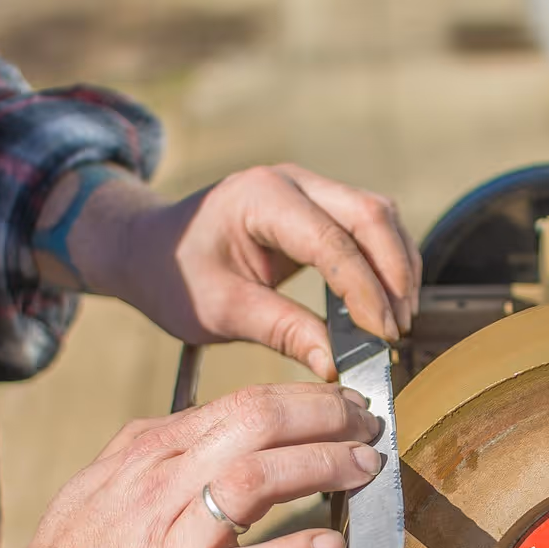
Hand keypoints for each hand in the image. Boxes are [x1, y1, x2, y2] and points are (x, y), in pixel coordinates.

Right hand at [4, 382, 380, 547]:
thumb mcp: (105, 483)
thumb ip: (160, 450)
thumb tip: (213, 424)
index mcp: (148, 452)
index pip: (242, 404)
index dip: (305, 399)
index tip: (344, 406)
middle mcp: (160, 486)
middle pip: (256, 425)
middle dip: (325, 418)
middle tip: (369, 429)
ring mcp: (169, 543)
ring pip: (255, 482)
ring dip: (322, 468)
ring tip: (364, 470)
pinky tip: (329, 547)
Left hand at [121, 164, 420, 379]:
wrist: (150, 248)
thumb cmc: (175, 275)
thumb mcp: (220, 310)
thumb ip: (282, 331)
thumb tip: (336, 365)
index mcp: (261, 198)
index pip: (332, 240)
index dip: (364, 290)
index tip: (382, 335)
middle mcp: (293, 182)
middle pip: (371, 214)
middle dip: (393, 274)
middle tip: (398, 330)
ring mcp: (310, 188)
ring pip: (380, 215)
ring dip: (397, 266)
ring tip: (397, 321)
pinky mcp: (319, 205)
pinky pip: (370, 224)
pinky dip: (386, 261)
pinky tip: (386, 302)